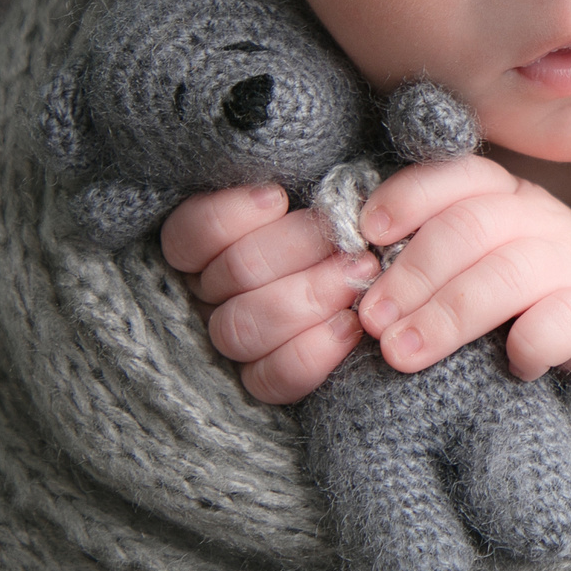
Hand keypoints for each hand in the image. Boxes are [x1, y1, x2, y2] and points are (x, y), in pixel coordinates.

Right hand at [158, 184, 378, 404]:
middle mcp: (208, 298)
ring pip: (242, 330)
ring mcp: (232, 343)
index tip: (276, 197)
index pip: (188, 236)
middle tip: (348, 241)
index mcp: (204, 250)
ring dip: (309, 297)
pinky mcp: (265, 382)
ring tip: (358, 274)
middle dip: (294, 251)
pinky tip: (348, 326)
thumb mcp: (319, 194)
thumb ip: (292, 188)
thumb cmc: (345, 227)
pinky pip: (272, 380)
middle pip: (229, 277)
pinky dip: (312, 353)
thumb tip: (281, 190)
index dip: (226, 218)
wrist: (382, 280)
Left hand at [353, 155, 570, 382]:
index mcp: (503, 195)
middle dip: (413, 273)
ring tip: (401, 353)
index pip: (457, 176)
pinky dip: (529, 343)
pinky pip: (560, 321)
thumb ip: (417, 251)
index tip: (368, 234)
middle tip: (372, 320)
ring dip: (447, 315)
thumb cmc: (500, 296)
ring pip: (508, 273)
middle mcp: (540, 218)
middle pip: (471, 227)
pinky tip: (507, 366)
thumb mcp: (462, 260)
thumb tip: (353, 270)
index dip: (409, 198)